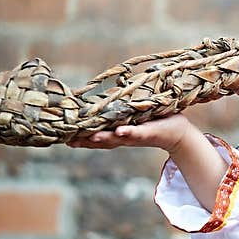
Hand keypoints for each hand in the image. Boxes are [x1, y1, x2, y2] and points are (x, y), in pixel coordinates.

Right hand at [66, 113, 191, 153]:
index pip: (93, 135)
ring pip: (115, 138)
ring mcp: (135, 136)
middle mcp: (122, 137)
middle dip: (85, 141)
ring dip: (103, 138)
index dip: (78, 136)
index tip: (62, 136)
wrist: (176, 132)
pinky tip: (120, 131)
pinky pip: (137, 133)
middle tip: (68, 140)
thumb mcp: (130, 116)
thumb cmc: (152, 121)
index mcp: (115, 131)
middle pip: (100, 140)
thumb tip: (98, 97)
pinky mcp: (149, 132)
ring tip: (89, 137)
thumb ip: (115, 109)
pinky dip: (128, 133)